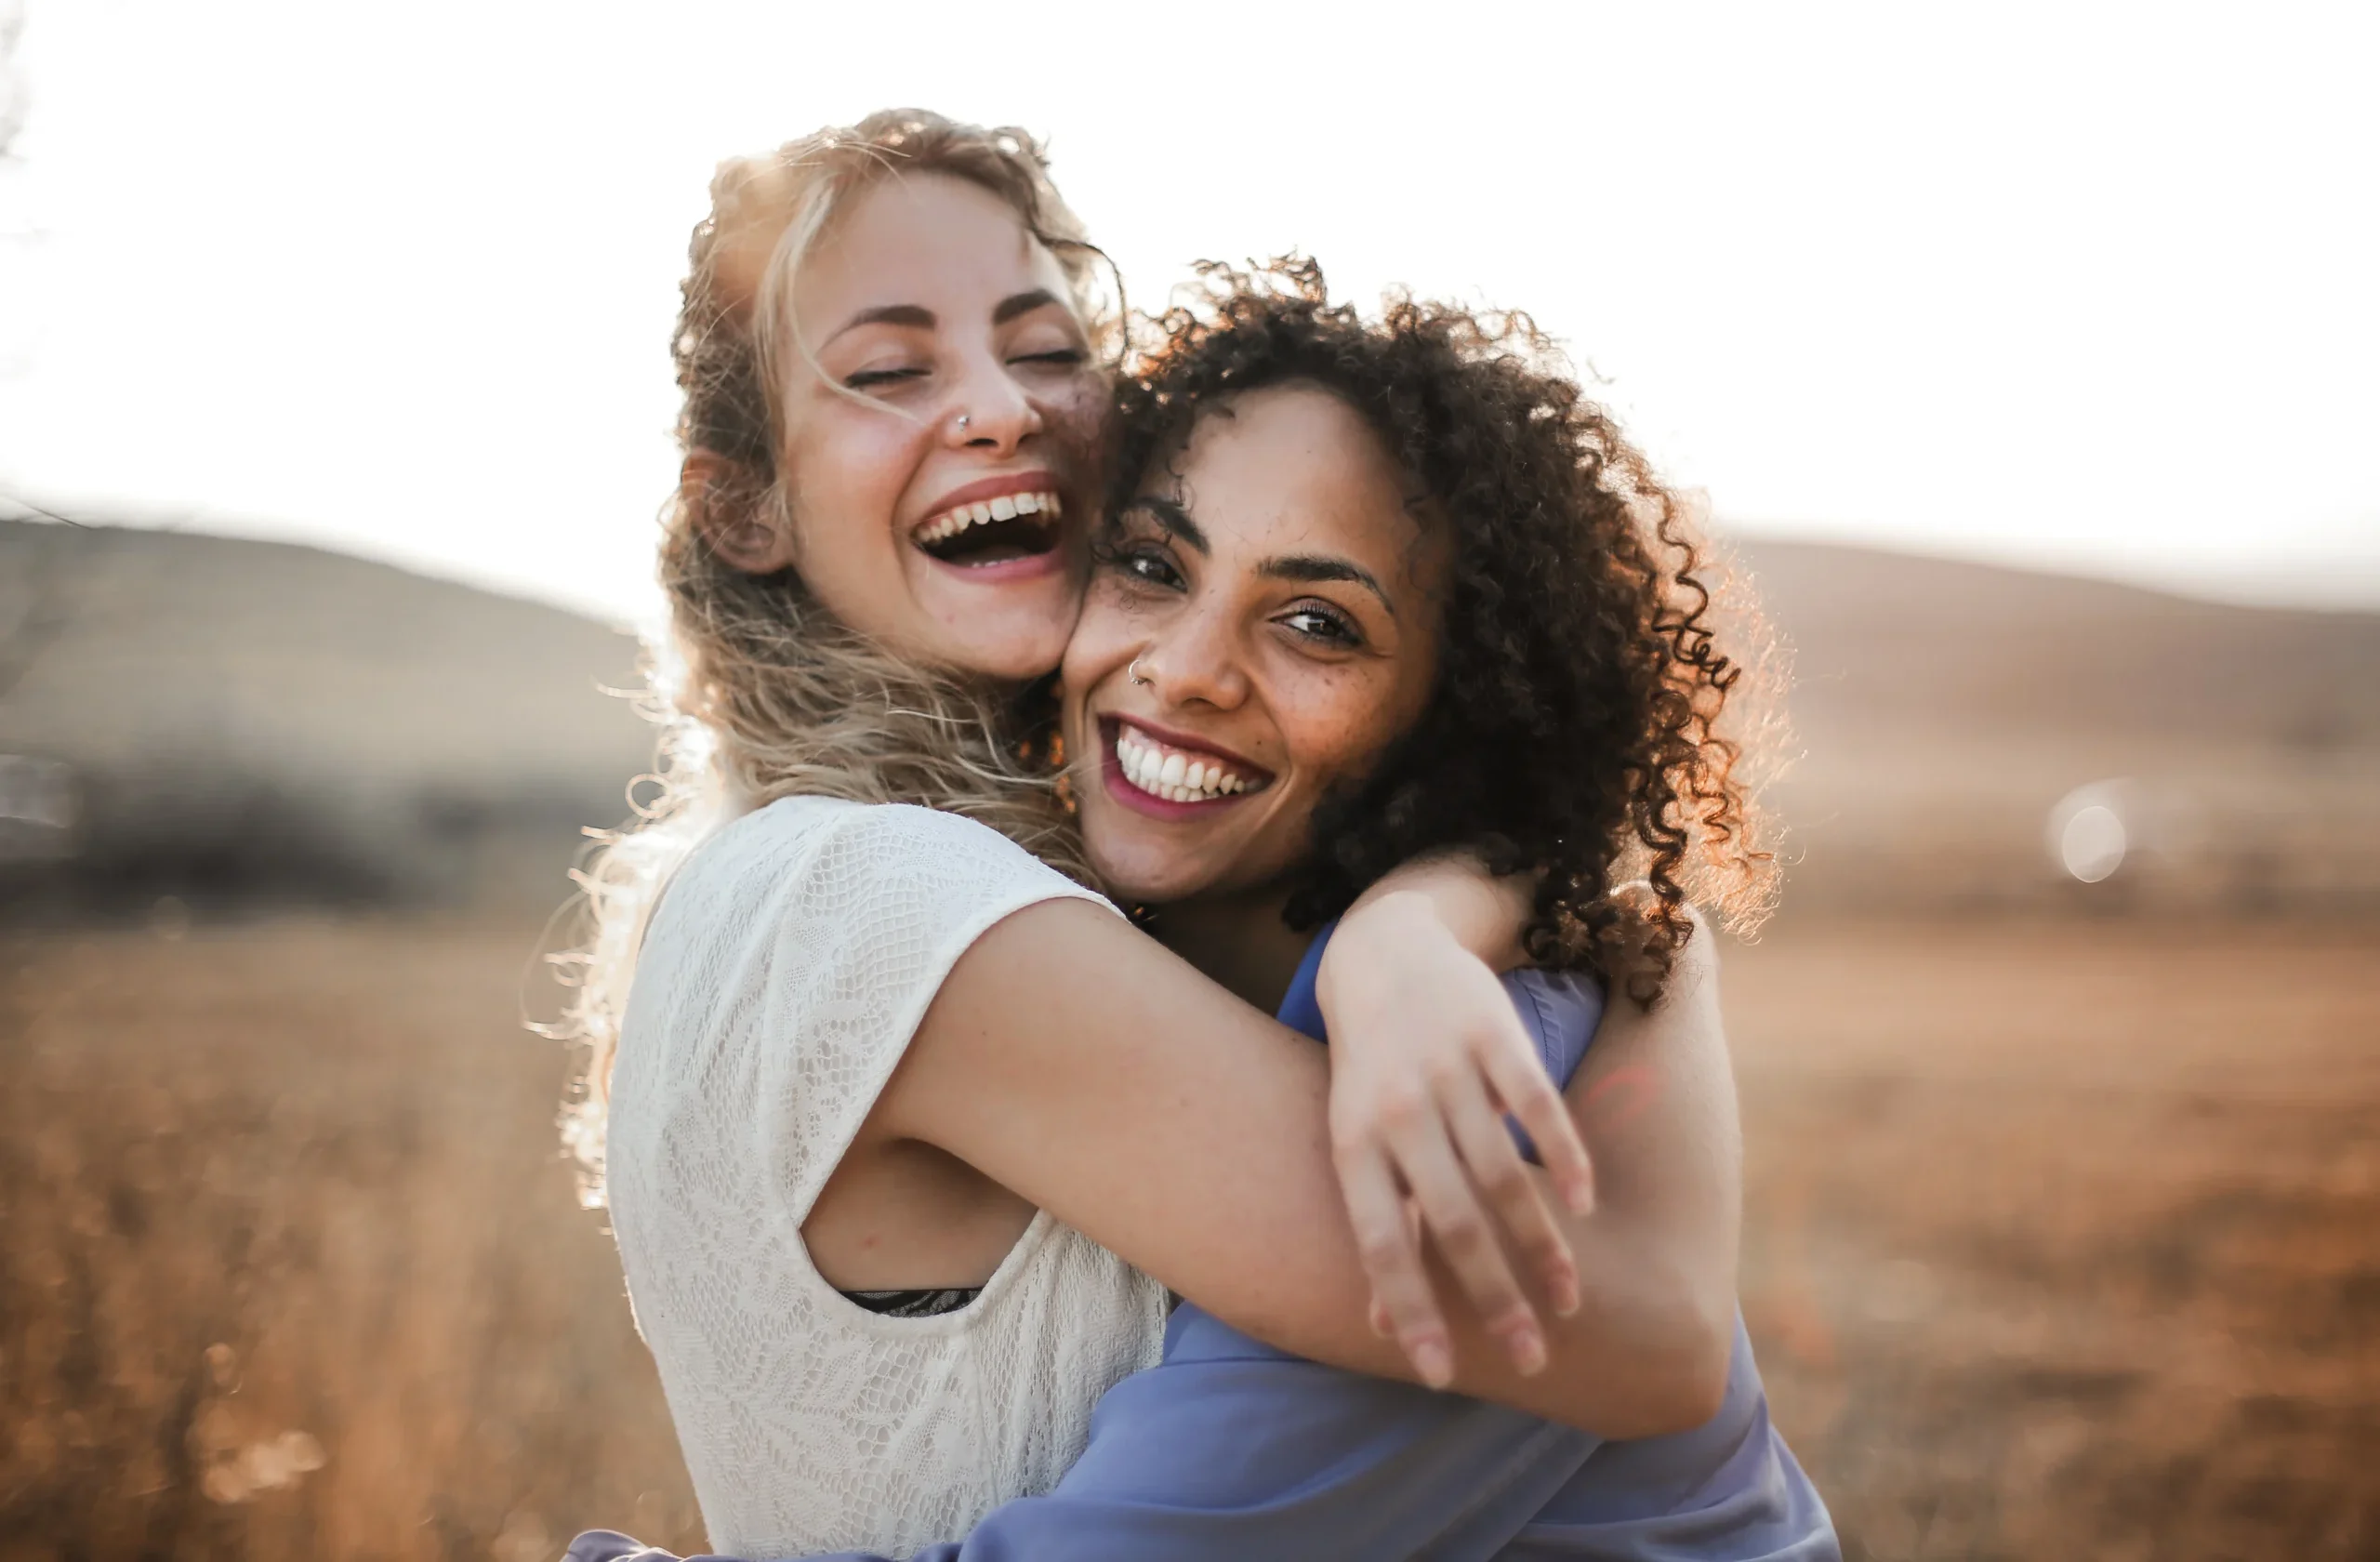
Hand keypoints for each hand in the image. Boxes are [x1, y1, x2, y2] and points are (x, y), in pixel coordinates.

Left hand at [1316, 887, 1596, 1387]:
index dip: (1409, 1309)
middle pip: (1450, 1221)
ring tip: (1569, 1299)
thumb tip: (1383, 1329)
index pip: (1380, 1242)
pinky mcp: (1492, 1035)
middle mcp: (1397, 1111)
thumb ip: (1381, 1226)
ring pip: (1501, 1173)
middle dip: (1494, 1298)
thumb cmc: (1369, 1072)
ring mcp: (1446, 1070)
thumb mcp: (1356, 1142)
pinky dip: (1564, 1158)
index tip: (1442, 1375)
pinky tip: (1586, 1205)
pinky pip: (1536, 1105)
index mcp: (1354, 1145)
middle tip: (1531, 1359)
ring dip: (1540, 1244)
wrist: (1382, 953)